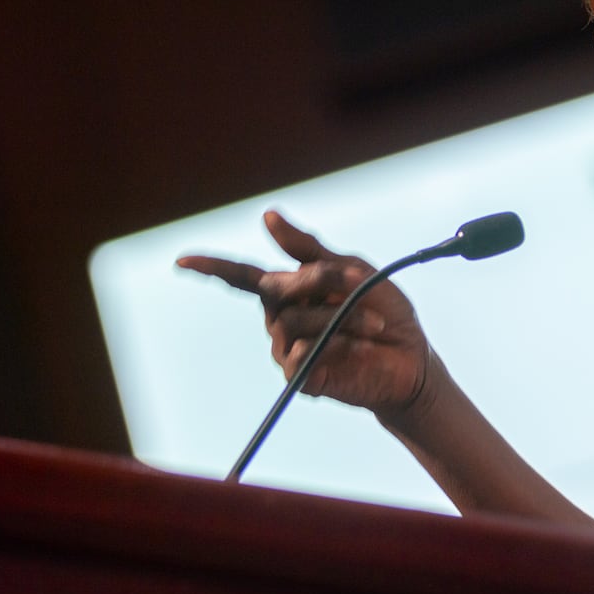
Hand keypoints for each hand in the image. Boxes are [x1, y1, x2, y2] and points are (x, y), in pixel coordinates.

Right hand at [177, 210, 433, 416]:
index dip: (212, 268)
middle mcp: (281, 319)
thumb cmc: (383, 310)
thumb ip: (308, 248)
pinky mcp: (301, 377)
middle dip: (316, 279)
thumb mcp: (352, 269)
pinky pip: (304, 352)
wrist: (411, 357)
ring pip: (293, 321)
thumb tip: (267, 216)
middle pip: (275, 289)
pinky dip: (337, 343)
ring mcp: (288, 349)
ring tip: (373, 324)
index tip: (182, 261)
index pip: (241, 277)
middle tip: (352, 280)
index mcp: (289, 291)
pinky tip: (360, 347)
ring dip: (341, 316)